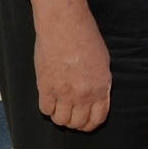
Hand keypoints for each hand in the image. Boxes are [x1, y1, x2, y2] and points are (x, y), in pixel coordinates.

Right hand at [33, 9, 110, 131]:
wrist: (65, 25)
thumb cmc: (86, 37)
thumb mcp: (102, 61)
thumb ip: (99, 81)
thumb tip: (95, 96)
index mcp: (101, 86)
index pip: (98, 118)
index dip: (91, 123)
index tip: (87, 122)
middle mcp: (83, 93)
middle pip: (78, 123)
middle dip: (75, 122)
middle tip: (72, 114)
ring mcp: (63, 92)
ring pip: (61, 120)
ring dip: (61, 117)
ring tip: (60, 107)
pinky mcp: (45, 87)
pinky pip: (45, 110)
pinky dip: (48, 108)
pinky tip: (50, 99)